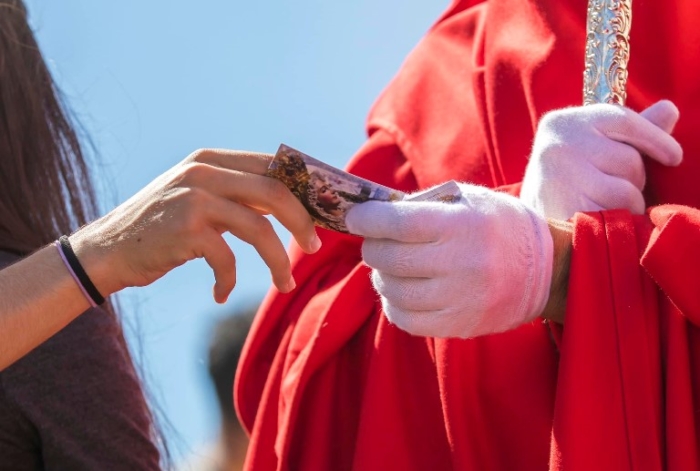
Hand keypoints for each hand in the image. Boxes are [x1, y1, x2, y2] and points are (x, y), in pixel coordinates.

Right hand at [69, 149, 320, 302]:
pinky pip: (227, 259)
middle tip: (313, 248)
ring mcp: (193, 199)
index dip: (304, 189)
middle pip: (276, 191)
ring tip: (285, 284)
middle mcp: (204, 172)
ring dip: (278, 262)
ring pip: (259, 228)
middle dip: (302, 222)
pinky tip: (221, 293)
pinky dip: (229, 281)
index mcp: (212, 159)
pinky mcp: (185, 230)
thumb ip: (239, 195)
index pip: (274, 166)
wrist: (108, 249)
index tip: (323, 213)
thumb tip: (293, 208)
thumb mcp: (200, 198)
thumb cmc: (163, 227)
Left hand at [346, 183, 552, 337]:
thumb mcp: (468, 201)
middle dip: (372, 247)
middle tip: (375, 242)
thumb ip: (423, 205)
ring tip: (390, 266)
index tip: (354, 218)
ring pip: (394, 291)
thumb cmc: (498, 226)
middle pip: (390, 258)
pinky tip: (401, 291)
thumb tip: (373, 214)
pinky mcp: (460, 325)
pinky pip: (407, 321)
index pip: (399, 222)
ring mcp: (461, 299)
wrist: (546, 270)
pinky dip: (394, 305)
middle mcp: (461, 263)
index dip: (368, 219)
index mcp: (462, 225)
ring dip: (382, 277)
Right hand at [520, 100, 682, 219]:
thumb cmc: (563, 184)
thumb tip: (670, 109)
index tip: (674, 157)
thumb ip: (629, 132)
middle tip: (608, 189)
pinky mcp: (567, 208)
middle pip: (628, 158)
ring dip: (627, 204)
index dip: (655, 138)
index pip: (622, 119)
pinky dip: (618, 221)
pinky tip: (600, 222)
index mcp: (562, 123)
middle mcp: (558, 144)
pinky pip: (617, 212)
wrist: (522, 227)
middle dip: (632, 179)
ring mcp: (560, 177)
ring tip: (601, 206)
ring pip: (627, 188)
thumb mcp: (590, 149)